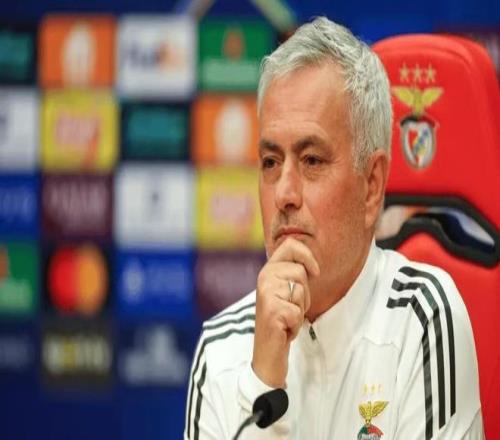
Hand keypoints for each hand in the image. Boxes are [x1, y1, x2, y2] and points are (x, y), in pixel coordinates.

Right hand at [252, 238, 319, 387]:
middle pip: (300, 272)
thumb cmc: (281, 320)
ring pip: (301, 291)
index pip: (290, 245)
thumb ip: (293, 273)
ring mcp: (266, 294)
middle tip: (290, 308)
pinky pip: (299, 312)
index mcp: (267, 270)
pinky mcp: (272, 311)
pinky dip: (296, 325)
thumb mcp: (285, 291)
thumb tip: (311, 260)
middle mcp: (264, 278)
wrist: (267, 352)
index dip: (307, 255)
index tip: (315, 273)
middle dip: (304, 294)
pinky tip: (285, 329)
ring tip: (287, 318)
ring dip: (300, 309)